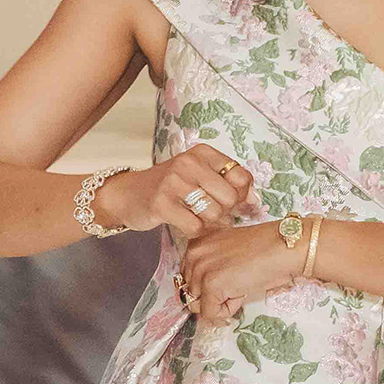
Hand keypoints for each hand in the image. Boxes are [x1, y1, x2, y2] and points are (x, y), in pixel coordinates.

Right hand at [120, 144, 256, 242]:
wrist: (129, 194)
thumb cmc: (171, 187)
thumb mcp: (200, 176)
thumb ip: (229, 184)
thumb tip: (255, 201)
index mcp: (203, 153)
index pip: (242, 176)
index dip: (242, 195)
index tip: (230, 200)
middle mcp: (188, 162)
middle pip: (230, 197)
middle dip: (226, 211)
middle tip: (211, 212)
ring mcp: (173, 182)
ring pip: (215, 212)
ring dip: (210, 222)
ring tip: (198, 217)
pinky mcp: (161, 203)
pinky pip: (195, 226)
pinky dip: (195, 231)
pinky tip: (186, 223)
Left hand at [177, 221, 301, 327]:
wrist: (285, 247)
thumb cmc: (268, 250)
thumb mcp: (231, 254)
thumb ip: (213, 269)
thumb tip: (205, 298)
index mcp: (198, 244)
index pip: (188, 278)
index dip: (207, 287)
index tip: (225, 286)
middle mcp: (194, 255)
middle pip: (190, 293)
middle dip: (212, 297)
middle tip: (237, 287)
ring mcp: (201, 270)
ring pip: (198, 305)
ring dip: (220, 304)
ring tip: (241, 289)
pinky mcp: (211, 285)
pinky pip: (210, 314)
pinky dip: (225, 314)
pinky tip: (241, 297)